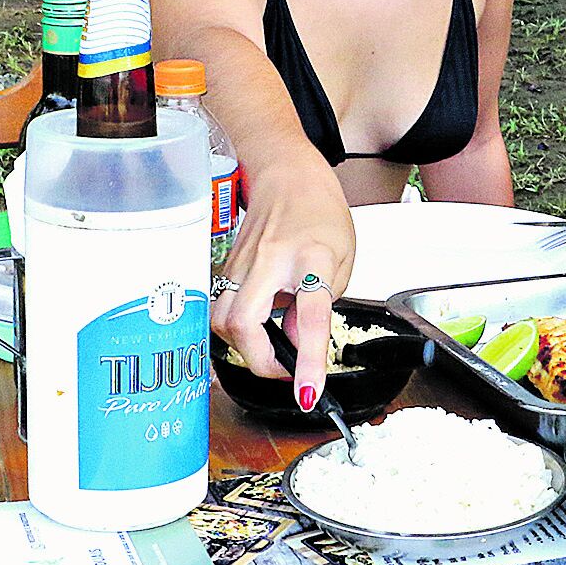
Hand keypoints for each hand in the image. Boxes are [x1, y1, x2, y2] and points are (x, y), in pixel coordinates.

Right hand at [212, 154, 352, 414]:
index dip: (308, 358)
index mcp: (311, 257)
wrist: (287, 173)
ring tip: (273, 345)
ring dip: (246, 346)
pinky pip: (222, 309)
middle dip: (260, 360)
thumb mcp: (342, 261)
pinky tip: (260, 321)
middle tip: (286, 369)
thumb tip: (293, 345)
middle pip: (244, 323)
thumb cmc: (320, 212)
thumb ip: (321, 307)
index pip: (309, 316)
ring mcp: (242, 263)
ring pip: (223, 320)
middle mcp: (269, 261)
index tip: (307, 391)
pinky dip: (239, 327)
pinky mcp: (226, 267)